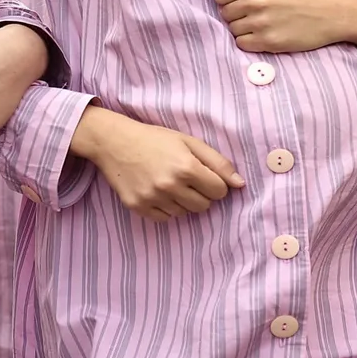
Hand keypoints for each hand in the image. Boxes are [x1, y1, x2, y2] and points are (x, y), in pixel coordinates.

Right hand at [68, 106, 244, 222]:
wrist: (116, 143)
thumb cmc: (156, 139)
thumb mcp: (190, 142)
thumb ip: (218, 163)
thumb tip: (240, 184)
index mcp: (186, 168)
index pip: (219, 192)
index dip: (217, 184)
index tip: (206, 175)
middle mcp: (170, 186)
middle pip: (204, 206)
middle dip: (202, 194)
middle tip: (188, 179)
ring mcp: (152, 199)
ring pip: (185, 213)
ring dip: (184, 201)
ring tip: (171, 182)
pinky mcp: (138, 207)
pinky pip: (165, 218)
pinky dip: (167, 208)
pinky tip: (159, 191)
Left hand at [203, 0, 356, 53]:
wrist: (327, 14)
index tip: (246, 1)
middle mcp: (256, 1)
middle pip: (225, 13)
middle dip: (237, 14)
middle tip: (258, 13)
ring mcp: (261, 22)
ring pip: (232, 29)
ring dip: (244, 28)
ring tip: (263, 24)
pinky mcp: (268, 42)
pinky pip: (241, 44)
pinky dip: (250, 41)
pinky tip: (265, 34)